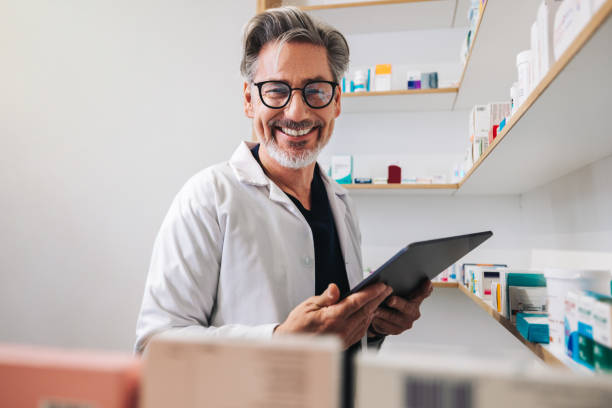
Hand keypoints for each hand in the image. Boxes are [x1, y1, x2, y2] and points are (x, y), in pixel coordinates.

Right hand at [274, 282, 392, 348]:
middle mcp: (341, 329)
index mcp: (333, 317)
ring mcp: (344, 338)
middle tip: (386, 289)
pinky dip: (367, 321)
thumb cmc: (298, 326)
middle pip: (365, 311)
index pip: (357, 302)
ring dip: (374, 309)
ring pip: (365, 321)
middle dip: (378, 299)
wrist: (293, 345)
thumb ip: (326, 297)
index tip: (381, 285)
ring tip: (380, 299)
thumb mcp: (308, 306)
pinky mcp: (344, 343)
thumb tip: (335, 288)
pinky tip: (369, 314)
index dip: (371, 292)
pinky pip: (360, 331)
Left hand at [369, 280, 432, 336]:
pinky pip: (386, 326)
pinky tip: (373, 316)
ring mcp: (406, 322)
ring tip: (374, 308)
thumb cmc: (392, 301)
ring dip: (383, 312)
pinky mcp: (397, 330)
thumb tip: (391, 278)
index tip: (427, 282)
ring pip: (393, 317)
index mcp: (416, 299)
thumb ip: (399, 284)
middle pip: (406, 306)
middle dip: (398, 303)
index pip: (423, 292)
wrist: (386, 319)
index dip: (425, 288)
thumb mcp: (397, 292)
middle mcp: (413, 311)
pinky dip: (378, 320)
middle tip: (390, 300)